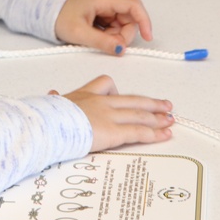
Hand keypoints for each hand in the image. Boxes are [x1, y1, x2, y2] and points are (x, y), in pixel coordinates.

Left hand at [54, 0, 152, 54]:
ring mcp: (107, 6)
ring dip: (114, 36)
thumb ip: (101, 42)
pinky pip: (115, 26)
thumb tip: (120, 48)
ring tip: (95, 38)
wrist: (47, 10)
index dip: (144, 22)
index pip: (134, 6)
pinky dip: (109, 35)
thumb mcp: (79, 32)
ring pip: (123, 25)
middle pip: (130, 20)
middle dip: (122, 36)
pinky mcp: (104, 12)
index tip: (147, 37)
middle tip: (106, 45)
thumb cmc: (59, 15)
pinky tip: (95, 35)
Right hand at [57, 76, 172, 151]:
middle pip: (133, 100)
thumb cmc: (49, 116)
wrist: (49, 125)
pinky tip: (164, 135)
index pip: (107, 85)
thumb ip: (56, 98)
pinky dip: (155, 133)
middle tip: (165, 105)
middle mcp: (103, 102)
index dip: (119, 91)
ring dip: (158, 117)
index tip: (126, 96)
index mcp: (87, 94)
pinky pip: (139, 131)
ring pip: (140, 114)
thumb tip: (52, 94)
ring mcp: (110, 116)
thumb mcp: (53, 103)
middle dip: (152, 103)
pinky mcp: (115, 131)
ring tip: (170, 119)